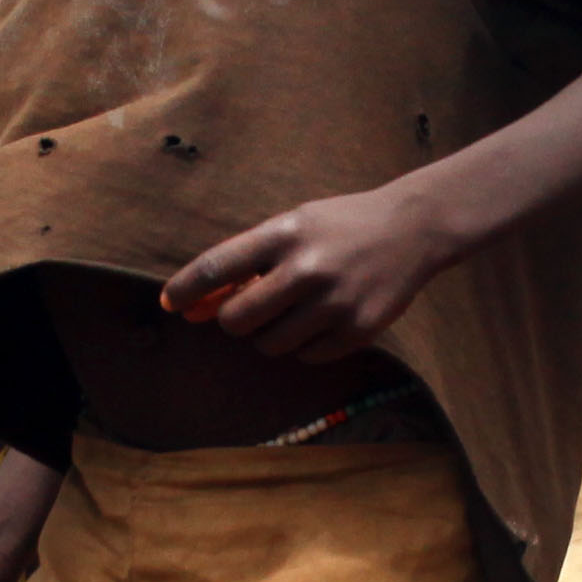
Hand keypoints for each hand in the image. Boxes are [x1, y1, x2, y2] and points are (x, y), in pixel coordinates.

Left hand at [161, 184, 459, 363]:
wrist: (412, 229)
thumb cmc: (340, 226)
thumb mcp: (295, 225)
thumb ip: (251, 261)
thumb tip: (201, 306)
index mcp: (285, 234)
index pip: (218, 266)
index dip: (186, 289)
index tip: (170, 304)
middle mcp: (307, 268)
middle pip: (238, 319)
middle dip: (234, 320)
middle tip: (249, 312)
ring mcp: (334, 303)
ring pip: (270, 345)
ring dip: (270, 335)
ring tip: (291, 313)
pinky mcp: (358, 330)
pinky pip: (306, 357)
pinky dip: (304, 346)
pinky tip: (321, 321)